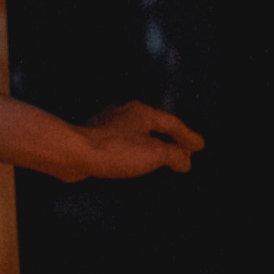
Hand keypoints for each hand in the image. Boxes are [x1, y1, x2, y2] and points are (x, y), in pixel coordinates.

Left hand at [57, 100, 202, 180]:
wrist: (74, 153)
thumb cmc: (114, 150)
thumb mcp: (154, 154)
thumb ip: (175, 156)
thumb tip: (185, 161)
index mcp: (142, 113)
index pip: (172, 123)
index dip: (188, 136)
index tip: (199, 146)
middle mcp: (125, 113)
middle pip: (154, 124)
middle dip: (170, 137)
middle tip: (183, 149)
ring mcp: (107, 123)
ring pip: (136, 131)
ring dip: (150, 143)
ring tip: (159, 155)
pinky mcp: (94, 136)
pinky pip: (121, 141)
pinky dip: (133, 149)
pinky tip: (131, 159)